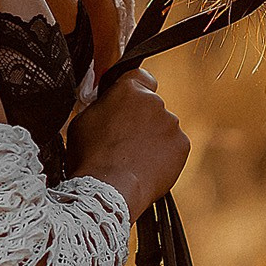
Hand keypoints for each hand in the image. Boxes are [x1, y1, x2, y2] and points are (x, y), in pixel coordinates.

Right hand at [67, 69, 189, 218]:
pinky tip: (147, 167)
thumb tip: (108, 103)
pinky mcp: (182, 145)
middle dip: (142, 120)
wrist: (108, 189)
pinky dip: (165, 156)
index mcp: (129, 89)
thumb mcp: (83, 119)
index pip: (140, 77)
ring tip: (134, 160)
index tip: (130, 104)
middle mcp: (154, 101)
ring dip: (154, 138)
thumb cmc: (90, 157)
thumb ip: (103, 104)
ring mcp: (171, 123)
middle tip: (126, 141)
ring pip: (164, 127)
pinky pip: (174, 147)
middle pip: (152, 106)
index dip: (135, 92)